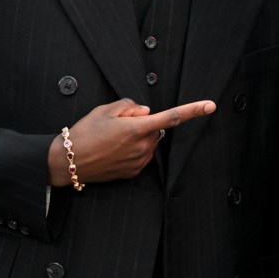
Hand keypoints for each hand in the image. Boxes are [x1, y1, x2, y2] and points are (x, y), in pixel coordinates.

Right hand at [48, 98, 215, 184]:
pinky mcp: (133, 172)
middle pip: (155, 128)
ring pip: (149, 142)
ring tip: (112, 140)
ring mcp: (138, 162)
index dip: (193, 110)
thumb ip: (130, 106)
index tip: (210, 105)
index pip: (171, 117)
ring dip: (139, 137)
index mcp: (136, 129)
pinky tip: (113, 151)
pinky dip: (133, 150)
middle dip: (144, 123)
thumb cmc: (84, 133)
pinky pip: (142, 155)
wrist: (68, 162)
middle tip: (119, 124)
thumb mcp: (104, 110)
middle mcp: (141, 147)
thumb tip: (146, 112)